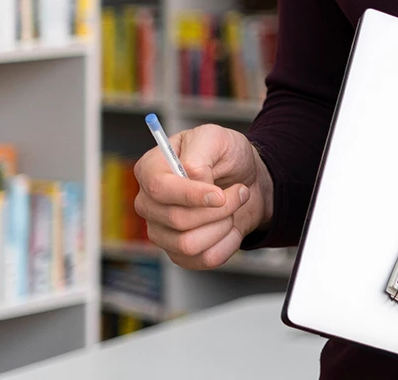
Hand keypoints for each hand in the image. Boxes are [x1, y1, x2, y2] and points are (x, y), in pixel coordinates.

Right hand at [132, 124, 273, 269]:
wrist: (248, 180)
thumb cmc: (227, 156)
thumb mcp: (217, 138)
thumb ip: (200, 153)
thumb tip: (191, 176)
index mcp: (151, 170)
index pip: (158, 189)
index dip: (191, 195)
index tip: (220, 195)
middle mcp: (149, 204)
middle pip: (177, 220)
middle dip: (220, 208)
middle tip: (239, 191)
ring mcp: (161, 232)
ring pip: (189, 244)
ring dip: (224, 225)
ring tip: (232, 208)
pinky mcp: (179, 253)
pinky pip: (205, 259)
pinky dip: (229, 242)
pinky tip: (230, 226)